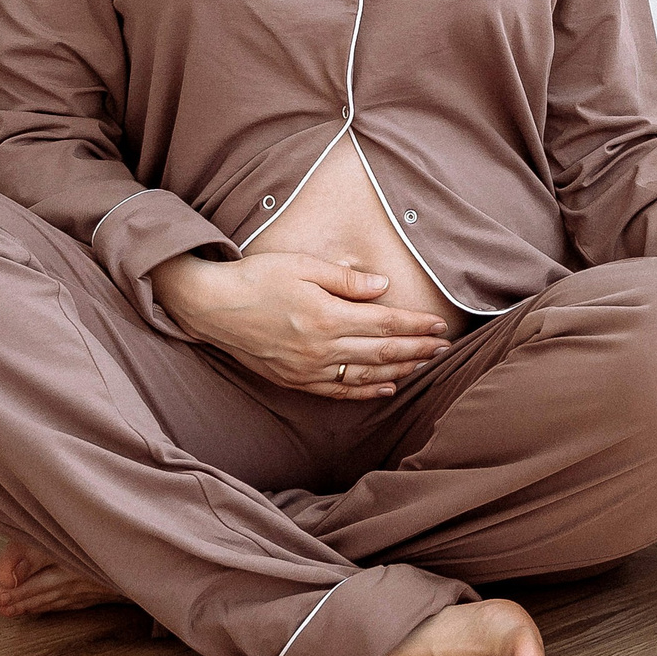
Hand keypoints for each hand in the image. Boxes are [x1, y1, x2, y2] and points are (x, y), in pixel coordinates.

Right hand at [149, 251, 451, 399]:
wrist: (211, 306)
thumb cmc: (257, 278)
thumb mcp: (302, 265)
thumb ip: (346, 279)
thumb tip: (383, 288)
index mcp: (327, 316)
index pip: (385, 323)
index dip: (415, 326)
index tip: (439, 325)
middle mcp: (321, 348)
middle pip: (382, 351)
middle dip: (417, 350)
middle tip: (445, 348)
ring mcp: (308, 368)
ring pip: (365, 374)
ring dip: (399, 370)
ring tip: (425, 364)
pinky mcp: (294, 379)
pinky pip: (338, 390)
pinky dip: (366, 390)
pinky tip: (386, 387)